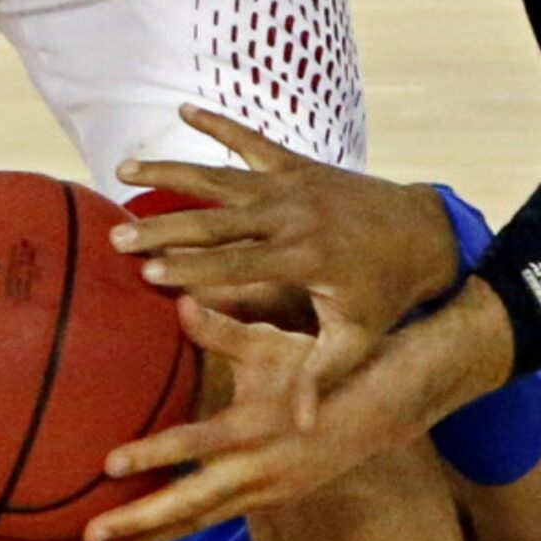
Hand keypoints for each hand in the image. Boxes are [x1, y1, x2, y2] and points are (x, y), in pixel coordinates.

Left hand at [87, 276, 513, 540]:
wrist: (374, 413)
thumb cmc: (316, 369)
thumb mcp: (272, 344)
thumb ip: (222, 328)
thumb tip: (181, 300)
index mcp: (253, 428)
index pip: (195, 445)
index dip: (154, 455)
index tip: (109, 463)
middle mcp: (254, 471)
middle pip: (187, 506)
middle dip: (137, 524)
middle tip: (91, 537)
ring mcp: (258, 494)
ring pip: (193, 523)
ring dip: (144, 540)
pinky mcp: (260, 503)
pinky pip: (206, 521)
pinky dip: (169, 533)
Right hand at [111, 105, 460, 424]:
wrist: (423, 234)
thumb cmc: (386, 294)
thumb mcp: (358, 340)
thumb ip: (323, 378)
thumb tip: (302, 430)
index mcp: (304, 258)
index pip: (237, 264)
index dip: (192, 268)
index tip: (148, 274)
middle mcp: (293, 214)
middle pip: (216, 220)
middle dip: (164, 227)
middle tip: (117, 236)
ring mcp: (292, 184)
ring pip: (221, 177)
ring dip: (171, 172)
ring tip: (121, 170)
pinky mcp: (296, 165)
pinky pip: (250, 141)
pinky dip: (217, 124)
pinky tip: (180, 110)